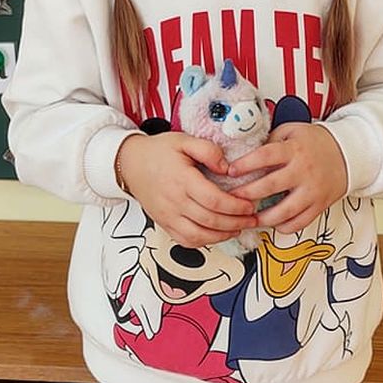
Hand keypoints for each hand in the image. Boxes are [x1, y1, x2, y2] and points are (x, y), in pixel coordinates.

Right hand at [116, 131, 258, 248]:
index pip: (214, 200)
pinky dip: (205, 242)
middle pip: (210, 220)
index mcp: (182, 180)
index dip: (235, 206)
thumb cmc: (158, 152)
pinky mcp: (165, 224)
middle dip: (236, 222)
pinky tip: (218, 235)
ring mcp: (168, 216)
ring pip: (199, 235)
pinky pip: (186, 241)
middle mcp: (174, 201)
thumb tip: (227, 167)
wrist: (130, 164)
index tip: (250, 205)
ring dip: (223, 236)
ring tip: (239, 228)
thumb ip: (208, 150)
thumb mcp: (184, 140)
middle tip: (252, 219)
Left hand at [225, 123, 347, 235]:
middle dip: (247, 194)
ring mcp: (313, 190)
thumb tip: (245, 154)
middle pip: (270, 186)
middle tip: (231, 199)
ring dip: (263, 217)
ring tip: (248, 217)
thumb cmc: (314, 143)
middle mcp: (303, 170)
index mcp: (294, 149)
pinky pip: (300, 223)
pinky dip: (284, 227)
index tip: (230, 171)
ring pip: (285, 211)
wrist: (347, 155)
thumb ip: (270, 141)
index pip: (265, 156)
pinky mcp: (320, 205)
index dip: (245, 164)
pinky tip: (272, 223)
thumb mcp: (292, 132)